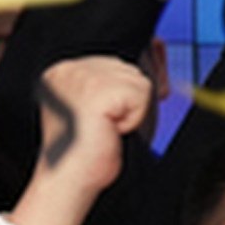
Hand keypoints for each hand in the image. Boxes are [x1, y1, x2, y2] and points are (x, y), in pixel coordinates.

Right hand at [13, 54, 158, 224]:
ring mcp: (79, 76)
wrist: (71, 181)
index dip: (133, 89)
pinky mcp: (95, 91)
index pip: (122, 58)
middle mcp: (68, 67)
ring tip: (109, 130)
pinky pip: (143, 94)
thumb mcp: (110, 105)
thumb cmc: (93, 149)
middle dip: (136, 100)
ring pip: (141, 81)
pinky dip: (136, 118)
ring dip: (136, 112)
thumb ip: (124, 76)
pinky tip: (112, 131)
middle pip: (134, 68)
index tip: (116, 117)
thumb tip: (158, 43)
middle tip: (112, 127)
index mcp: (66, 69)